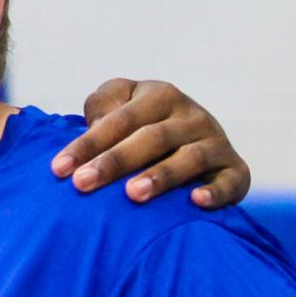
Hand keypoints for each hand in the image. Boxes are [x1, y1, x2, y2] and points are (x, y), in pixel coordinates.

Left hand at [52, 78, 248, 208]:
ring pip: (189, 158)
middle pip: (151, 138)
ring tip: (132, 195)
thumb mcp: (121, 104)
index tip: (59, 169)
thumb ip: (102, 106)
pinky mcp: (236, 170)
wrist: (197, 141)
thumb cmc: (143, 125)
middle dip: (114, 161)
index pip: (119, 119)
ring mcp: (216, 142)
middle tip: (83, 184)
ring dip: (160, 176)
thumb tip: (92, 124)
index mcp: (160, 95)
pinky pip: (230, 181)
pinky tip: (195, 202)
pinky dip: (215, 191)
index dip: (87, 143)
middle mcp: (191, 115)